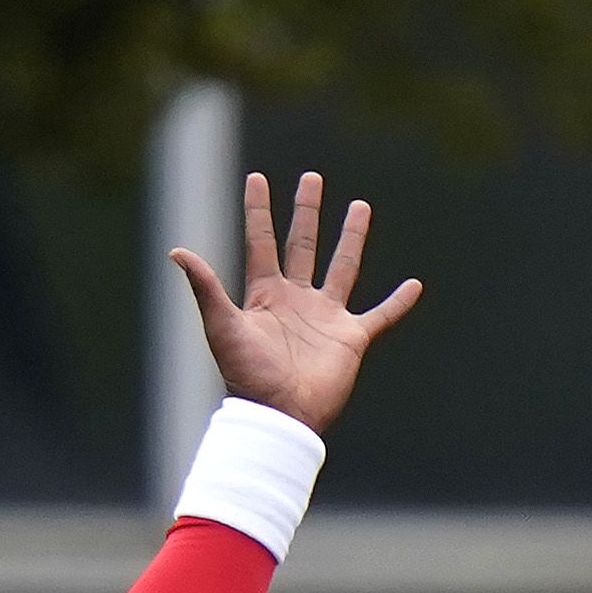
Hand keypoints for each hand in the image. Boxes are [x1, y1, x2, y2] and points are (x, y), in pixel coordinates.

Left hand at [171, 171, 423, 434]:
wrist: (280, 414)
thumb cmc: (247, 375)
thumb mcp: (222, 325)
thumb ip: (206, 287)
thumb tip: (176, 251)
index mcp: (266, 294)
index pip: (261, 241)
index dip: (258, 210)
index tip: (256, 178)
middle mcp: (297, 299)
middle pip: (303, 244)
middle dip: (307, 212)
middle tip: (311, 178)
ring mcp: (326, 317)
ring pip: (342, 267)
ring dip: (352, 237)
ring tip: (361, 206)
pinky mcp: (351, 338)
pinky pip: (380, 316)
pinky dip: (398, 303)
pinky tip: (414, 285)